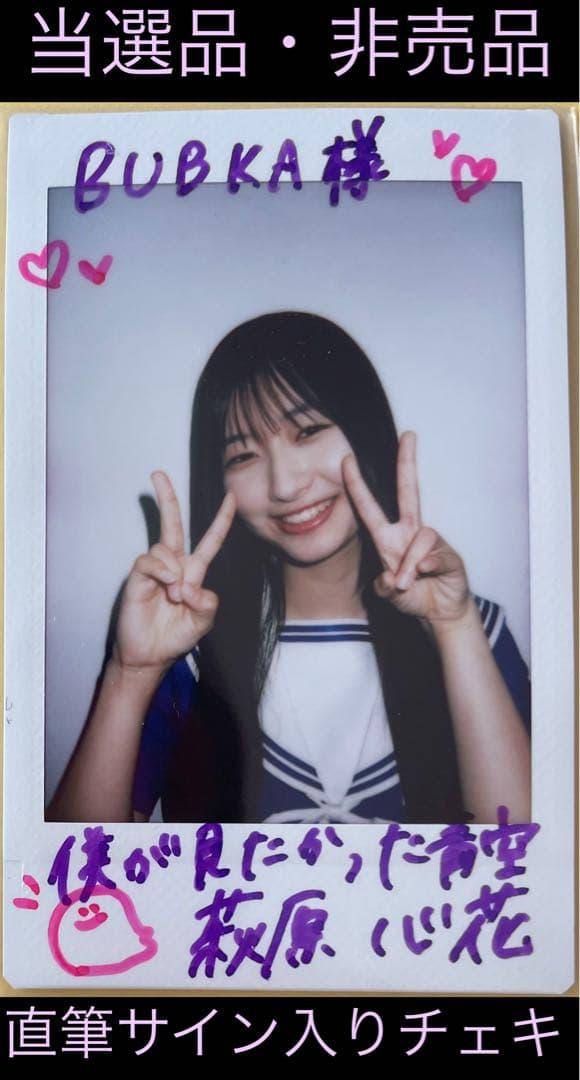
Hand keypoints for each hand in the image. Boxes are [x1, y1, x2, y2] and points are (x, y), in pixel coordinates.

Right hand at [114, 472, 235, 672]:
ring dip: (174, 572)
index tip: (231, 496)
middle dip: (166, 498)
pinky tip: (166, 587)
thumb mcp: (203, 622)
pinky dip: (161, 571)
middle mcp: (174, 565)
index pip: (210, 540)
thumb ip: (208, 604)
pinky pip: (150, 560)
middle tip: (158, 474)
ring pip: (165, 547)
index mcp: (194, 572)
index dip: (221, 519)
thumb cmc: (176, 636)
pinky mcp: (138, 577)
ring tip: (174, 597)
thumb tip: (191, 586)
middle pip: (172, 524)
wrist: (150, 655)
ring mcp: (155, 569)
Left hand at [342, 432, 469, 625]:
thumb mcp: (389, 595)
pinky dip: (426, 567)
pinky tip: (423, 576)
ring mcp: (431, 542)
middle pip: (409, 492)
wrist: (440, 613)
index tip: (347, 461)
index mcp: (389, 539)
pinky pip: (435, 554)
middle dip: (407, 463)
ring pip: (419, 539)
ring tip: (406, 584)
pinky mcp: (449, 554)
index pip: (370, 508)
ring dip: (409, 564)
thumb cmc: (413, 597)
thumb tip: (391, 577)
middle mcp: (409, 534)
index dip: (358, 486)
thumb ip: (383, 588)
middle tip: (408, 436)